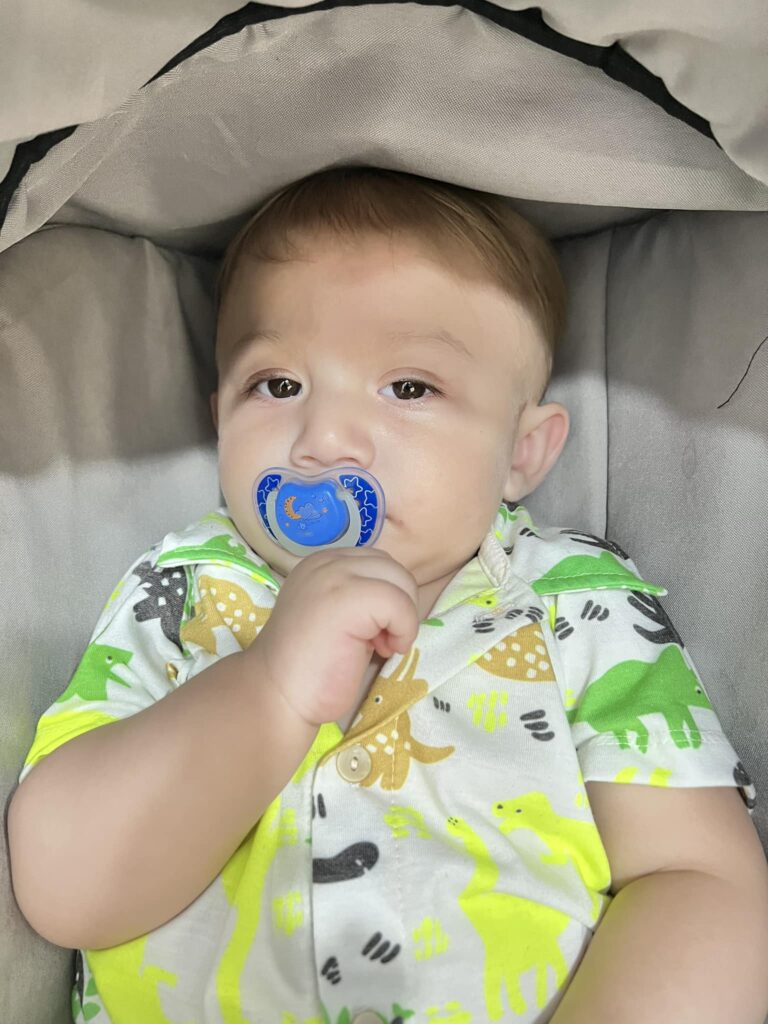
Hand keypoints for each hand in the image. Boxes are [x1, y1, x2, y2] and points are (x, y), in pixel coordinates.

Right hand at [254, 547, 419, 726]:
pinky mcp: (346, 597)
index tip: (372, 632)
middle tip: (379, 642)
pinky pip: (399, 603)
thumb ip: (362, 598)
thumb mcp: (337, 616)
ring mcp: (334, 575)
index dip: (388, 599)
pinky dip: (404, 629)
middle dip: (399, 606)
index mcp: (323, 563)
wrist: (276, 695)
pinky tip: (382, 650)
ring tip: (379, 646)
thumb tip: (402, 599)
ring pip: (400, 581)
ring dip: (402, 618)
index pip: (379, 564)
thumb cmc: (310, 666)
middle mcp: (327, 562)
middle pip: (393, 569)